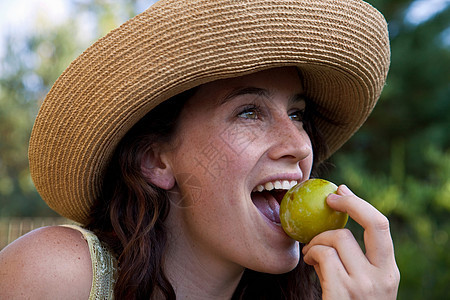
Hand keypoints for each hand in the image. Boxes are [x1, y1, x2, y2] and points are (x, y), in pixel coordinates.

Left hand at [301, 185, 399, 299]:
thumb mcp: (362, 283)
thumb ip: (356, 258)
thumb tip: (335, 219)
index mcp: (389, 272)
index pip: (382, 226)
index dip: (360, 203)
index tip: (341, 191)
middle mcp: (384, 277)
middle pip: (372, 222)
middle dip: (348, 203)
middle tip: (328, 201)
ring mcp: (365, 285)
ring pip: (338, 238)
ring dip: (318, 241)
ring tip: (313, 255)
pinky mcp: (343, 293)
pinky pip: (323, 255)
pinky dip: (312, 255)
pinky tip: (310, 264)